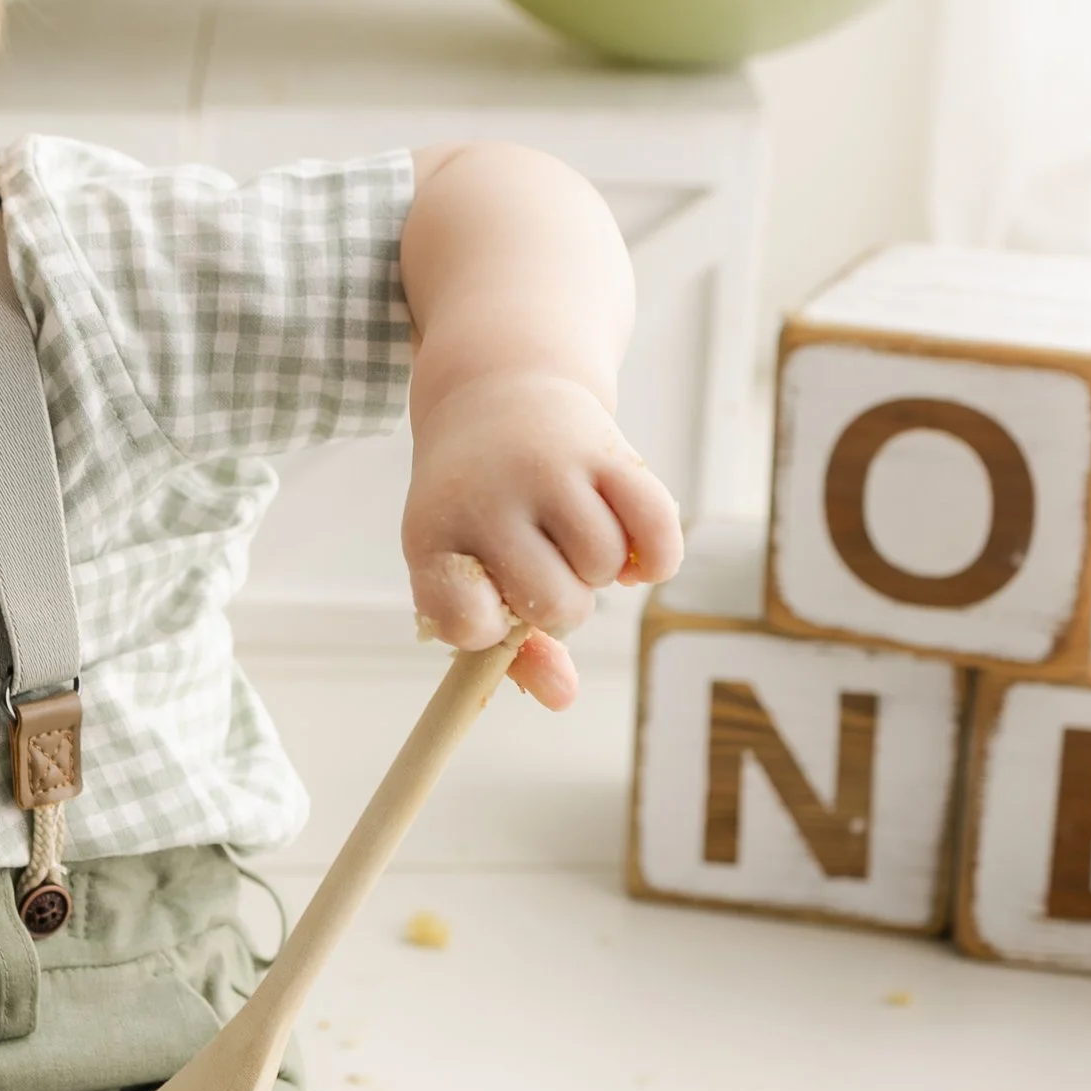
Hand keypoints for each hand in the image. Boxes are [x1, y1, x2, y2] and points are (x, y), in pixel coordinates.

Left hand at [403, 369, 682, 712]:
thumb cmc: (477, 504)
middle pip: (555, 604)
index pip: (466, 623)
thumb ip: (507, 648)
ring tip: (575, 539)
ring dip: (602, 570)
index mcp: (433, 535)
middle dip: (562, 604)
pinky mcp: (604, 448)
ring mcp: (548, 468)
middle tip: (545, 567)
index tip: (491, 602)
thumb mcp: (464, 566)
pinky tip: (634, 552)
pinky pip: (657, 531)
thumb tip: (564, 698)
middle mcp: (487, 497)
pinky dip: (657, 558)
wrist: (493, 392)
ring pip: (605, 567)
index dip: (489, 628)